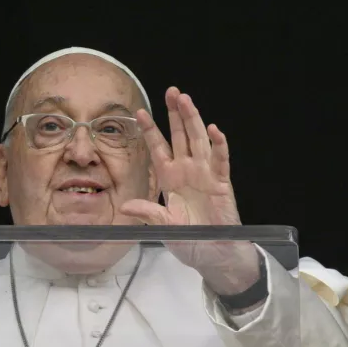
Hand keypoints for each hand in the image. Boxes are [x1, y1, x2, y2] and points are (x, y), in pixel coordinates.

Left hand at [119, 87, 259, 294]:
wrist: (213, 255)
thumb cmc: (190, 240)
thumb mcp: (163, 226)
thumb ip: (148, 213)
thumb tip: (126, 206)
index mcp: (170, 178)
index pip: (158, 148)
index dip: (150, 130)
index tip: (138, 112)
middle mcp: (187, 171)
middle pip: (181, 136)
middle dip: (175, 114)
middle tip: (171, 91)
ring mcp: (205, 175)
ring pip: (199, 141)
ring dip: (193, 120)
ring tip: (186, 100)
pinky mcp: (222, 183)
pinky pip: (220, 160)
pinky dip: (219, 146)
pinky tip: (214, 130)